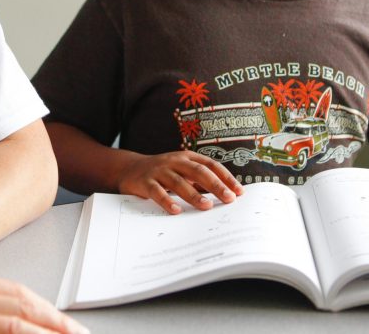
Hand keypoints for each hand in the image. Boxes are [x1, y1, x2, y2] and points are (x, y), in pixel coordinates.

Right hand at [117, 150, 243, 213]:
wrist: (130, 168)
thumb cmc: (163, 173)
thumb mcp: (182, 171)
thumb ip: (200, 181)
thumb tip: (226, 196)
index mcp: (187, 157)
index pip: (211, 164)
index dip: (226, 177)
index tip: (239, 191)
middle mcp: (174, 161)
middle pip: (198, 171)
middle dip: (216, 185)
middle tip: (229, 198)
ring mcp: (159, 171)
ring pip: (179, 182)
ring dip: (194, 195)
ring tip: (207, 206)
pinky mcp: (145, 182)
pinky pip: (157, 191)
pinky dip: (167, 201)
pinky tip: (176, 211)